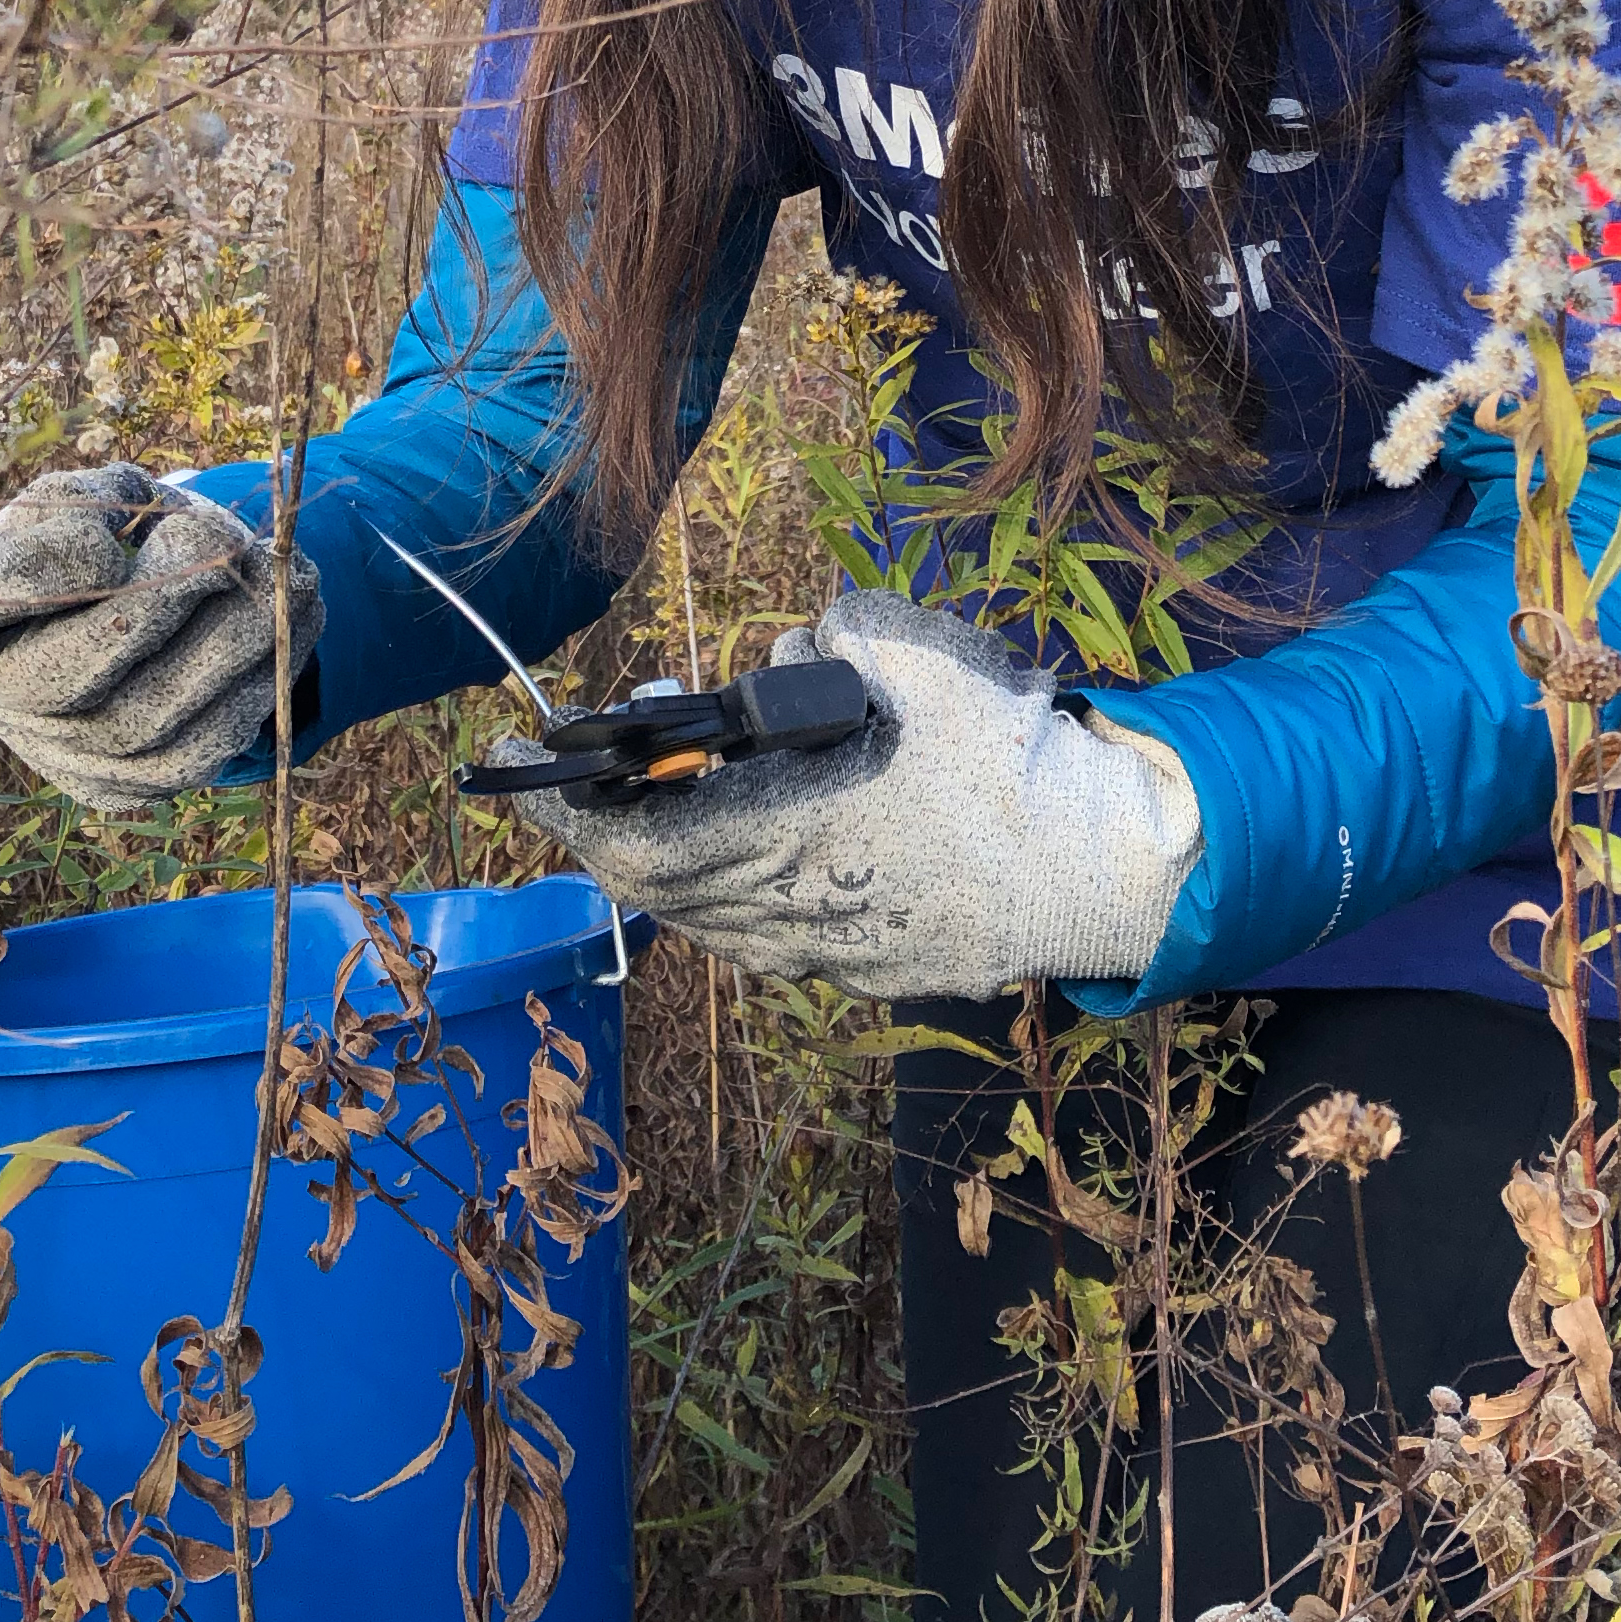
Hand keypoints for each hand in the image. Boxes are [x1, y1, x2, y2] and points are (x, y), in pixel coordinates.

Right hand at [0, 463, 321, 809]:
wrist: (125, 622)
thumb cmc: (97, 540)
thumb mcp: (87, 498)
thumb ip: (103, 502)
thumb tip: (176, 552)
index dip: (8, 579)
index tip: (96, 539)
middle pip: (63, 672)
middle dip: (163, 604)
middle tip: (230, 543)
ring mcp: (53, 752)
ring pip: (147, 719)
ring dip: (234, 641)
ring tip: (290, 576)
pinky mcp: (120, 788)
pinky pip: (195, 752)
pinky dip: (256, 687)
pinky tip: (290, 626)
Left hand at [498, 589, 1201, 999]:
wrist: (1097, 863)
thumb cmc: (1000, 753)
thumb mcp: (906, 651)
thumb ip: (823, 646)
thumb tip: (785, 664)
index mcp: (777, 839)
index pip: (625, 841)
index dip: (561, 808)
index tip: (522, 771)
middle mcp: (784, 915)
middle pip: (653, 887)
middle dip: (612, 825)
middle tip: (601, 771)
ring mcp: (826, 958)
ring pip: (709, 918)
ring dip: (676, 859)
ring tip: (682, 798)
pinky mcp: (867, 975)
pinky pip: (770, 938)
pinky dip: (740, 890)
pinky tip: (766, 845)